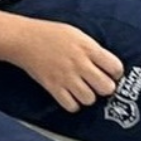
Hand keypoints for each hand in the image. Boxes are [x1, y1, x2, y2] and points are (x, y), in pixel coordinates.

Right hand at [9, 20, 123, 112]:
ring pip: (90, 99)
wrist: (24, 39)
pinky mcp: (53, 87)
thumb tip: (107, 65)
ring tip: (83, 89)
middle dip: (105, 87)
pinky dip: (73, 104)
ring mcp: (66, 77)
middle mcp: (79, 64)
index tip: (111, 72)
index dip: (116, 72)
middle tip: (98, 83)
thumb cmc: (51, 34)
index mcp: (88, 48)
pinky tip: (71, 95)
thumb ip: (93, 49)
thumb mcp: (77, 34)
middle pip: (106, 87)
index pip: (115, 67)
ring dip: (88, 96)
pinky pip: (71, 106)